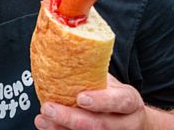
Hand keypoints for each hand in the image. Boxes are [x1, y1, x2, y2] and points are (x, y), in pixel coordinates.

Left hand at [34, 74, 149, 129]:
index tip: (80, 98)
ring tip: (42, 120)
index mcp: (129, 101)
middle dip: (71, 118)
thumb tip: (62, 50)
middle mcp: (125, 123)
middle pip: (100, 125)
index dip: (101, 101)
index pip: (119, 101)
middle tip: (48, 108)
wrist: (132, 121)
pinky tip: (47, 128)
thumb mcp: (111, 83)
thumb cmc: (114, 95)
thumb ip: (93, 74)